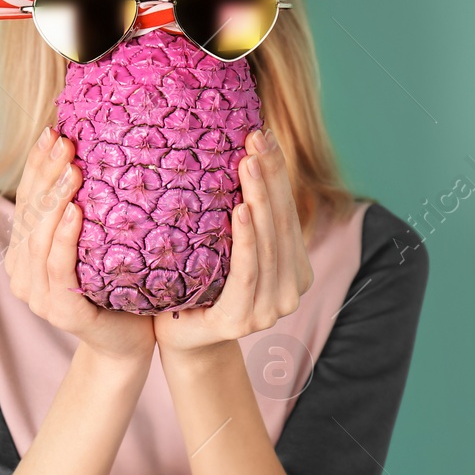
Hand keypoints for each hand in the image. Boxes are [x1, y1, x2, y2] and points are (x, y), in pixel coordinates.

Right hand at [5, 127, 155, 360]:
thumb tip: (92, 155)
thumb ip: (82, 213)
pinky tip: (75, 211)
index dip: (36, 165)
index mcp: (24, 254)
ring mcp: (37, 294)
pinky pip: (58, 265)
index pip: (27, 200)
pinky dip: (64, 236)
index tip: (51, 131)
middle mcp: (22, 273)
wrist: (130, 343)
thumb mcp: (95, 245)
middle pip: (30, 213)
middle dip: (46, 172)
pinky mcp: (59, 310)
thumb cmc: (116, 288)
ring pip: (39, 236)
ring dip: (55, 198)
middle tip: (64, 140)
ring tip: (72, 168)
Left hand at [154, 129, 314, 354]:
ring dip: (260, 199)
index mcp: (294, 269)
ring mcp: (269, 310)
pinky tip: (241, 210)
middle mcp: (290, 290)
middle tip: (256, 139)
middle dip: (269, 177)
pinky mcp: (241, 321)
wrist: (180, 340)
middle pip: (279, 223)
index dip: (278, 172)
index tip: (264, 133)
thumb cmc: (202, 285)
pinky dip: (246, 240)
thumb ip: (247, 217)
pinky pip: (246, 273)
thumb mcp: (229, 248)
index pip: (287, 212)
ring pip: (266, 244)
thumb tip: (243, 152)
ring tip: (249, 164)